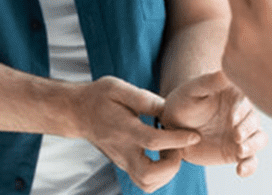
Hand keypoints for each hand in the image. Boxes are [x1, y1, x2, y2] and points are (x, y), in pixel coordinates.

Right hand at [70, 76, 201, 191]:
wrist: (77, 112)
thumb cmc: (98, 97)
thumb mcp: (118, 88)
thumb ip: (144, 99)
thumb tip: (169, 109)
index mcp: (123, 129)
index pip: (153, 141)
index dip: (176, 140)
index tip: (194, 135)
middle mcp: (122, 150)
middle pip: (148, 175)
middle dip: (171, 166)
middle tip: (177, 148)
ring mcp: (122, 161)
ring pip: (147, 183)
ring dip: (167, 173)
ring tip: (171, 152)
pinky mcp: (124, 165)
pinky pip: (145, 182)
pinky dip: (160, 176)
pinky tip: (163, 157)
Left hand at [160, 70, 265, 176]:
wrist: (173, 126)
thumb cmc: (182, 102)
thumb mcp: (192, 90)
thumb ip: (209, 82)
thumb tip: (226, 71)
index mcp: (236, 95)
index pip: (248, 100)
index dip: (242, 110)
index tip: (232, 118)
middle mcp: (243, 114)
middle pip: (256, 121)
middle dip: (249, 130)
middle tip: (236, 136)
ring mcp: (242, 133)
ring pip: (259, 140)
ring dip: (253, 146)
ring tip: (239, 152)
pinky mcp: (237, 152)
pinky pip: (251, 160)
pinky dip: (250, 166)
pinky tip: (240, 171)